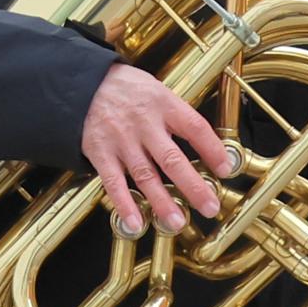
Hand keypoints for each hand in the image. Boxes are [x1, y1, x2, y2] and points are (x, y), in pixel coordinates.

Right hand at [80, 60, 234, 235]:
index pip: (194, 127)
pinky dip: (125, 204)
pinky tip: (136, 222)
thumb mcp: (157, 90)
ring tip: (178, 222)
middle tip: (209, 207)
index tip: (225, 169)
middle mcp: (144, 124)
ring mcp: (122, 141)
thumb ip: (178, 116)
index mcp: (163, 104)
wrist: (82, 83)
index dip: (213, 149)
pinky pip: (114, 183)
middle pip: (172, 159)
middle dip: (193, 187)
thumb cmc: (126, 88)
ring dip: (162, 202)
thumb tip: (207, 145)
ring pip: (145, 175)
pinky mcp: (100, 153)